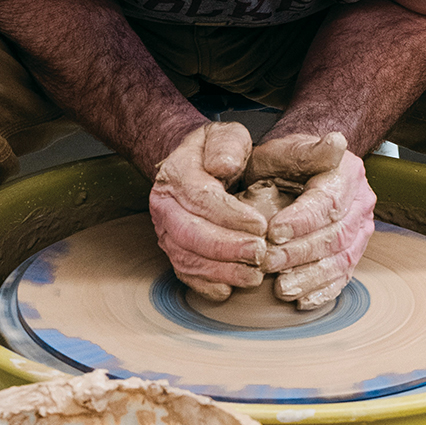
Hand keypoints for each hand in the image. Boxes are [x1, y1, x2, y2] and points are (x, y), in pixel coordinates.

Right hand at [149, 123, 268, 300]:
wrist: (195, 166)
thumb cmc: (217, 152)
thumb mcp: (227, 135)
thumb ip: (228, 145)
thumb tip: (223, 166)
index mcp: (177, 174)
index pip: (201, 198)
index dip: (230, 215)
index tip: (261, 224)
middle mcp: (164, 205)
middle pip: (189, 233)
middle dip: (226, 248)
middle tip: (259, 254)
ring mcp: (166, 231)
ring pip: (186, 258)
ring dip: (220, 271)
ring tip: (253, 275)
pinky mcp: (174, 250)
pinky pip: (184, 273)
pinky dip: (205, 285)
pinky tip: (229, 289)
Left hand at [246, 133, 375, 308]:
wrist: (298, 170)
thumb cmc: (286, 160)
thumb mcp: (287, 148)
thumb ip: (307, 149)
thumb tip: (335, 141)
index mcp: (347, 174)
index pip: (327, 202)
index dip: (302, 220)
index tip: (273, 231)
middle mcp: (361, 203)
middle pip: (335, 235)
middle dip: (300, 253)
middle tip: (267, 262)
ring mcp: (360, 230)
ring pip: (341, 260)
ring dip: (311, 277)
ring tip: (282, 288)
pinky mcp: (353, 252)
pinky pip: (343, 275)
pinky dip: (323, 291)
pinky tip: (302, 301)